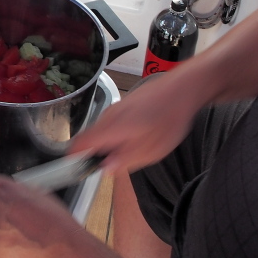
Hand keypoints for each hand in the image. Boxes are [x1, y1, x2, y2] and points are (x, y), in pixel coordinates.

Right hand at [69, 67, 203, 173]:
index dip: (75, 159)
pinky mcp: (123, 104)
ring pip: (101, 130)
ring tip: (131, 150)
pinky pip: (111, 123)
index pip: (80, 144)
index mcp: (112, 128)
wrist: (183, 87)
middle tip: (115, 164)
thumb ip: (126, 160)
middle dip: (96, 154)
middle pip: (89, 138)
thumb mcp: (152, 150)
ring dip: (108, 143)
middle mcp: (108, 116)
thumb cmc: (170, 119)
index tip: (80, 170)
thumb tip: (105, 169)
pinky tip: (138, 136)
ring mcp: (115, 108)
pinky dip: (116, 133)